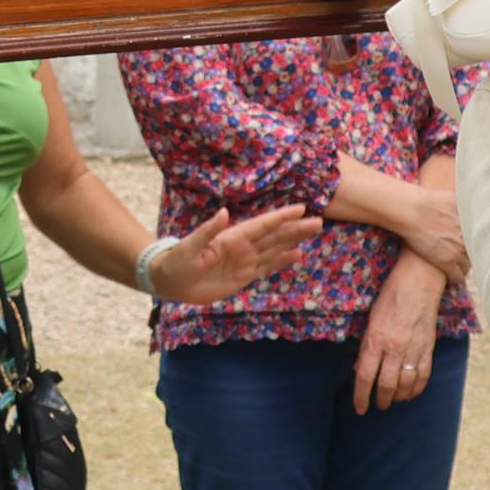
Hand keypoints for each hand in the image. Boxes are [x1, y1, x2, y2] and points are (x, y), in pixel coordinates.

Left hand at [149, 201, 324, 304]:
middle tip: (318, 221)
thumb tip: (223, 212)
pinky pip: (267, 267)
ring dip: (293, 241)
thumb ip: (208, 230)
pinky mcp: (243, 277)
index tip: (302, 207)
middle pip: (275, 235)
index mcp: (232, 237)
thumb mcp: (190, 246)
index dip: (282, 217)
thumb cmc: (177, 261)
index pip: (262, 225)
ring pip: (275, 249)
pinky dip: (282, 261)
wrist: (171, 282)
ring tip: (312, 232)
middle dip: (295, 228)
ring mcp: (244, 261)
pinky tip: (297, 255)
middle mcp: (242, 247)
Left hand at [354, 258, 446, 411]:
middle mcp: (395, 347)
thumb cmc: (391, 296)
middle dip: (381, 400)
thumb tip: (361, 369)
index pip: (365, 376)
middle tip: (378, 405)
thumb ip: (367, 346)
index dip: (360, 395)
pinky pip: (423, 376)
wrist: (419, 281)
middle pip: (386, 385)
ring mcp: (414, 349)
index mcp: (376, 339)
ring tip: (392, 400)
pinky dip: (416, 389)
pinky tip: (410, 393)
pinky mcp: (429, 348)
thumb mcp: (371, 319)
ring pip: (405, 384)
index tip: (360, 408)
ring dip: (397, 397)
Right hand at [396, 181, 468, 282]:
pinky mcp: (446, 262)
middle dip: (471, 257)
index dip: (477, 246)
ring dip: (463, 268)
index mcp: (474, 224)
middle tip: (463, 258)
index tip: (473, 248)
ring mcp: (459, 250)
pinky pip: (457, 277)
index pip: (484, 241)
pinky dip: (454, 279)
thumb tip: (477, 207)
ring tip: (456, 268)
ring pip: (468, 267)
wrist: (411, 210)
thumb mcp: (456, 199)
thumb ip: (469, 207)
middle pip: (477, 255)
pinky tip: (450, 279)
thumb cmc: (429, 201)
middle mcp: (470, 238)